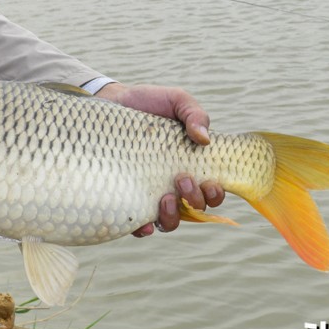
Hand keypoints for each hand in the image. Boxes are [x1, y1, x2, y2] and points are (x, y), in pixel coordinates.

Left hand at [96, 82, 225, 235]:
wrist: (112, 100)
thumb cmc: (149, 102)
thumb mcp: (177, 100)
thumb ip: (195, 114)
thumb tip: (205, 140)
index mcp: (191, 165)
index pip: (211, 190)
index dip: (216, 193)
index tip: (210, 182)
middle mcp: (174, 184)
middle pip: (195, 208)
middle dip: (195, 200)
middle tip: (182, 178)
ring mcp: (151, 192)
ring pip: (170, 221)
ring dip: (173, 216)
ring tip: (166, 198)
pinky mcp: (128, 196)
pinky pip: (137, 223)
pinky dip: (143, 228)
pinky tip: (143, 223)